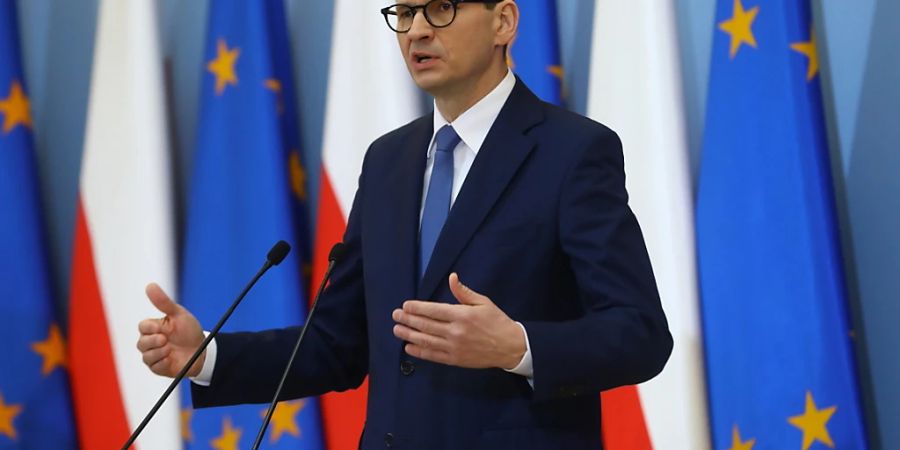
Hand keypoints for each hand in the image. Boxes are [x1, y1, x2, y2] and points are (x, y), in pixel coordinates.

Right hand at [136, 283, 205, 377]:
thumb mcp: (178, 314)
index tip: (162, 328)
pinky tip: (171, 359)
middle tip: (165, 339)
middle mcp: (151, 342)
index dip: (151, 327)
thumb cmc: (189, 331)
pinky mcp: (159, 368)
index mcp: (154, 328)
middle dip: (153, 341)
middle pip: (141, 343)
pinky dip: (163, 362)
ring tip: (171, 349)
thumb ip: (163, 302)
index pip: (143, 326)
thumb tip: (150, 285)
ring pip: (146, 356)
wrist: (202, 350)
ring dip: (159, 352)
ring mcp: (154, 355)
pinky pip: (154, 367)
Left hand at [392, 273, 525, 368]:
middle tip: (395, 316)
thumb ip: (464, 292)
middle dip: (408, 320)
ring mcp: (454, 347)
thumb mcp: (483, 302)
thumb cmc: (497, 322)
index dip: (417, 308)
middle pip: (426, 325)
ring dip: (409, 335)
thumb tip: (452, 277)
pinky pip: (433, 355)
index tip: (405, 306)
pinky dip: (420, 352)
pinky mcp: (455, 360)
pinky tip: (409, 347)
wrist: (511, 347)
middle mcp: (455, 331)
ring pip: (426, 340)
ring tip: (397, 330)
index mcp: (462, 315)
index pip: (433, 310)